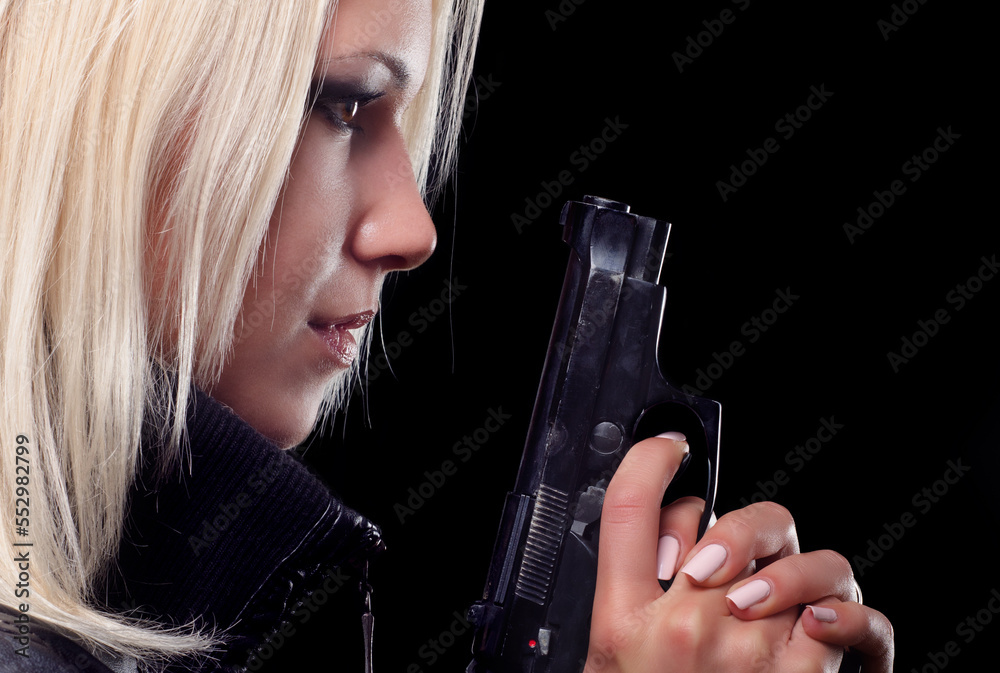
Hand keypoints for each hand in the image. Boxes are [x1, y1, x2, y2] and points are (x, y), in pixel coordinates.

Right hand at [586, 435, 892, 671]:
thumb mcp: (613, 661)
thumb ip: (638, 593)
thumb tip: (682, 535)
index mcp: (622, 622)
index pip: (629, 506)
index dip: (653, 456)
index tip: (671, 447)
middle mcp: (684, 628)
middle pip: (734, 522)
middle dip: (746, 536)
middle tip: (735, 567)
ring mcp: (748, 651)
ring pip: (802, 561)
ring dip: (799, 578)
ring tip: (782, 605)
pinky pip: (845, 617)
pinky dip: (846, 620)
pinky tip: (822, 632)